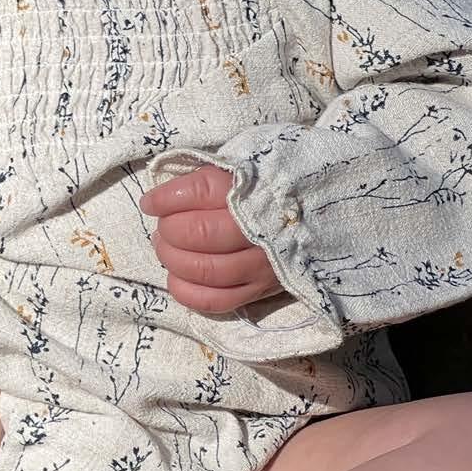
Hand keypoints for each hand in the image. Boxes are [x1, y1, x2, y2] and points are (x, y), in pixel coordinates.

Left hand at [139, 166, 281, 312]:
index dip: (165, 199)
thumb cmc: (264, 189)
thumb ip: (203, 180)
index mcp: (252, 190)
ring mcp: (262, 263)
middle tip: (162, 228)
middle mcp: (258, 228)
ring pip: (206, 270)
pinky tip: (177, 278)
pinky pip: (218, 301)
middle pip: (198, 233)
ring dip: (173, 261)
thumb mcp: (238, 169)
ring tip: (166, 249)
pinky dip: (187, 293)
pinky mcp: (262, 289)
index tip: (150, 203)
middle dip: (168, 231)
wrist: (320, 213)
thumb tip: (157, 199)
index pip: (199, 191)